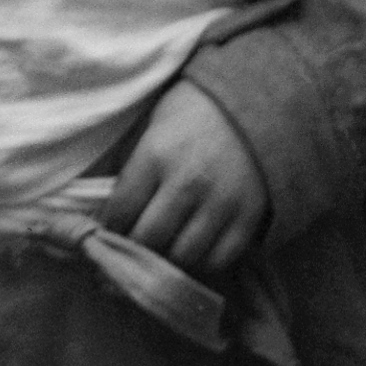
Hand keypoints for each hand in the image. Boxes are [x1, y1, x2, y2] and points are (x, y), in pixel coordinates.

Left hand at [101, 79, 269, 276]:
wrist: (256, 101)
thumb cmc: (193, 111)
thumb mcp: (152, 125)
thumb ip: (132, 165)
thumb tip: (108, 209)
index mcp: (156, 155)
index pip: (121, 211)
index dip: (111, 227)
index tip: (112, 230)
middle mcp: (188, 183)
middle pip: (149, 239)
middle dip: (136, 248)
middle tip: (134, 248)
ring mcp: (221, 203)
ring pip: (183, 256)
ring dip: (169, 261)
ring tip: (163, 252)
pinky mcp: (249, 217)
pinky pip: (220, 260)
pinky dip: (203, 264)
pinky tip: (194, 252)